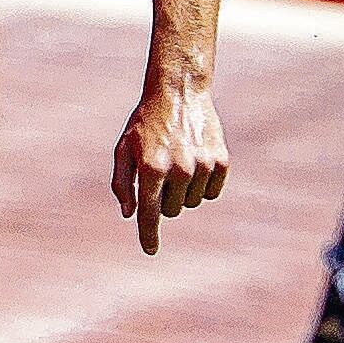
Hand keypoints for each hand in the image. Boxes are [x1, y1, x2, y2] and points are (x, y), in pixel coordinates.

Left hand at [111, 78, 228, 254]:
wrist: (178, 92)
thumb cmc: (145, 123)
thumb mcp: (124, 149)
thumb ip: (122, 183)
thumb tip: (131, 215)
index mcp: (151, 168)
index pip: (150, 214)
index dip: (149, 236)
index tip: (151, 250)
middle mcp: (178, 169)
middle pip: (171, 211)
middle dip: (163, 199)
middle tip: (161, 173)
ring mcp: (202, 166)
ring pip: (192, 202)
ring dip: (183, 191)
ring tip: (178, 163)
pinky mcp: (221, 161)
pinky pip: (212, 192)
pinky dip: (203, 185)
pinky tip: (196, 162)